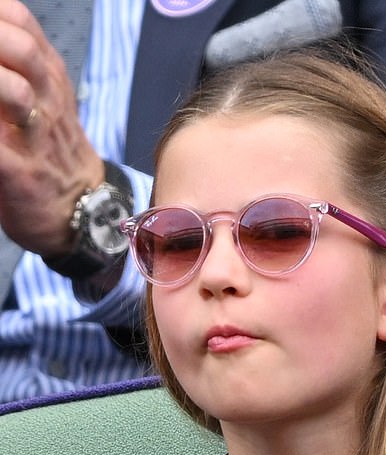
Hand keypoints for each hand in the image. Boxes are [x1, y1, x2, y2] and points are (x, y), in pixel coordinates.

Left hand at [0, 0, 102, 257]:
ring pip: (14, 91)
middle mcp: (49, 103)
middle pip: (21, 48)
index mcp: (51, 81)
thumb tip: (1, 36)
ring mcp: (38, 138)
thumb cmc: (53, 154)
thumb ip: (19, 70)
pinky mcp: (21, 173)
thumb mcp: (47, 102)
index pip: (20, 22)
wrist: (85, 210)